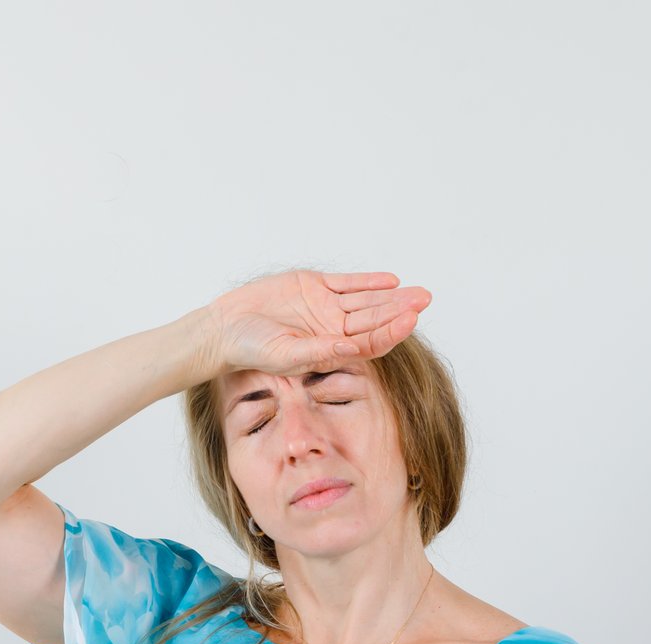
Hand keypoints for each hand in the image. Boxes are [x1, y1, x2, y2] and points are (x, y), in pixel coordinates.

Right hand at [201, 269, 431, 377]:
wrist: (226, 327)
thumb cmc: (252, 349)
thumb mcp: (286, 354)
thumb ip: (320, 351)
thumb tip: (352, 348)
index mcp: (331, 351)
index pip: (370, 343)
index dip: (392, 332)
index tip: (410, 321)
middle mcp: (333, 330)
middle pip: (374, 320)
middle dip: (400, 311)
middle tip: (424, 300)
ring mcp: (325, 308)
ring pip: (365, 301)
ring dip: (390, 296)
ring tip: (416, 291)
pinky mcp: (313, 286)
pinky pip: (346, 283)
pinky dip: (367, 282)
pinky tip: (390, 281)